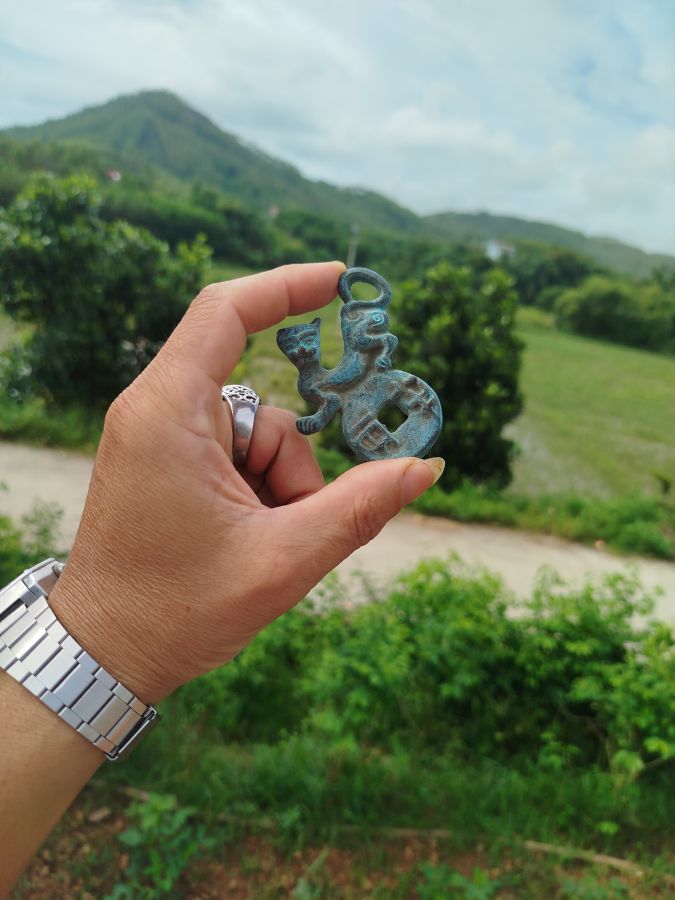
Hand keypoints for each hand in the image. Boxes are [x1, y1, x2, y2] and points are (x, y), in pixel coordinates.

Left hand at [49, 263, 443, 702]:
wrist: (104, 653)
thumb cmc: (178, 611)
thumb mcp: (283, 560)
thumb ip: (360, 508)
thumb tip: (428, 468)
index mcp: (168, 413)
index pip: (226, 311)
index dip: (287, 286)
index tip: (341, 281)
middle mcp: (155, 410)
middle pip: (262, 404)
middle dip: (293, 466)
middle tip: (289, 527)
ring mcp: (157, 435)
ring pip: (256, 436)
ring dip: (277, 488)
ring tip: (254, 545)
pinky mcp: (163, 459)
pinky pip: (235, 453)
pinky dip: (257, 491)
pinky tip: (240, 539)